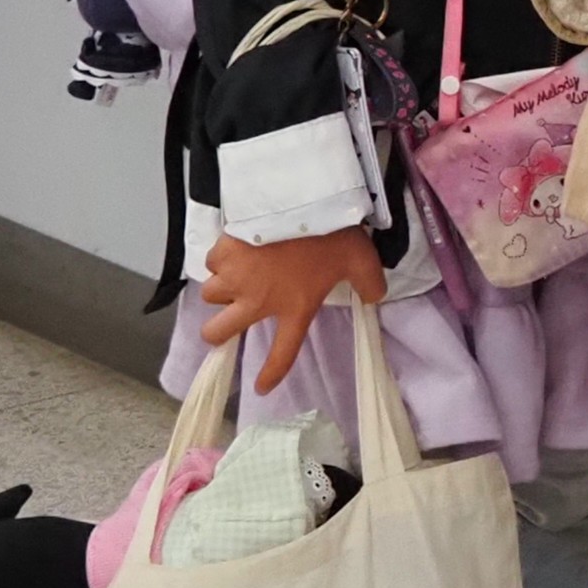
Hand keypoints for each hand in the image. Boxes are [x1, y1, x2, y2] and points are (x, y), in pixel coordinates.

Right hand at [200, 228, 386, 393]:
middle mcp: (257, 302)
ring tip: (234, 276)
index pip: (283, 353)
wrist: (303, 200)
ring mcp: (235, 278)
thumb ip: (370, 284)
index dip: (271, 373)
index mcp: (294, 309)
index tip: (260, 387)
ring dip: (219, 289)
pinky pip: (210, 264)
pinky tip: (234, 248)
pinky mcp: (222, 254)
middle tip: (223, 323)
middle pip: (218, 333)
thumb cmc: (332, 234)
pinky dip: (220, 259)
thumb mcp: (362, 261)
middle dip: (215, 333)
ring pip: (210, 296)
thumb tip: (377, 297)